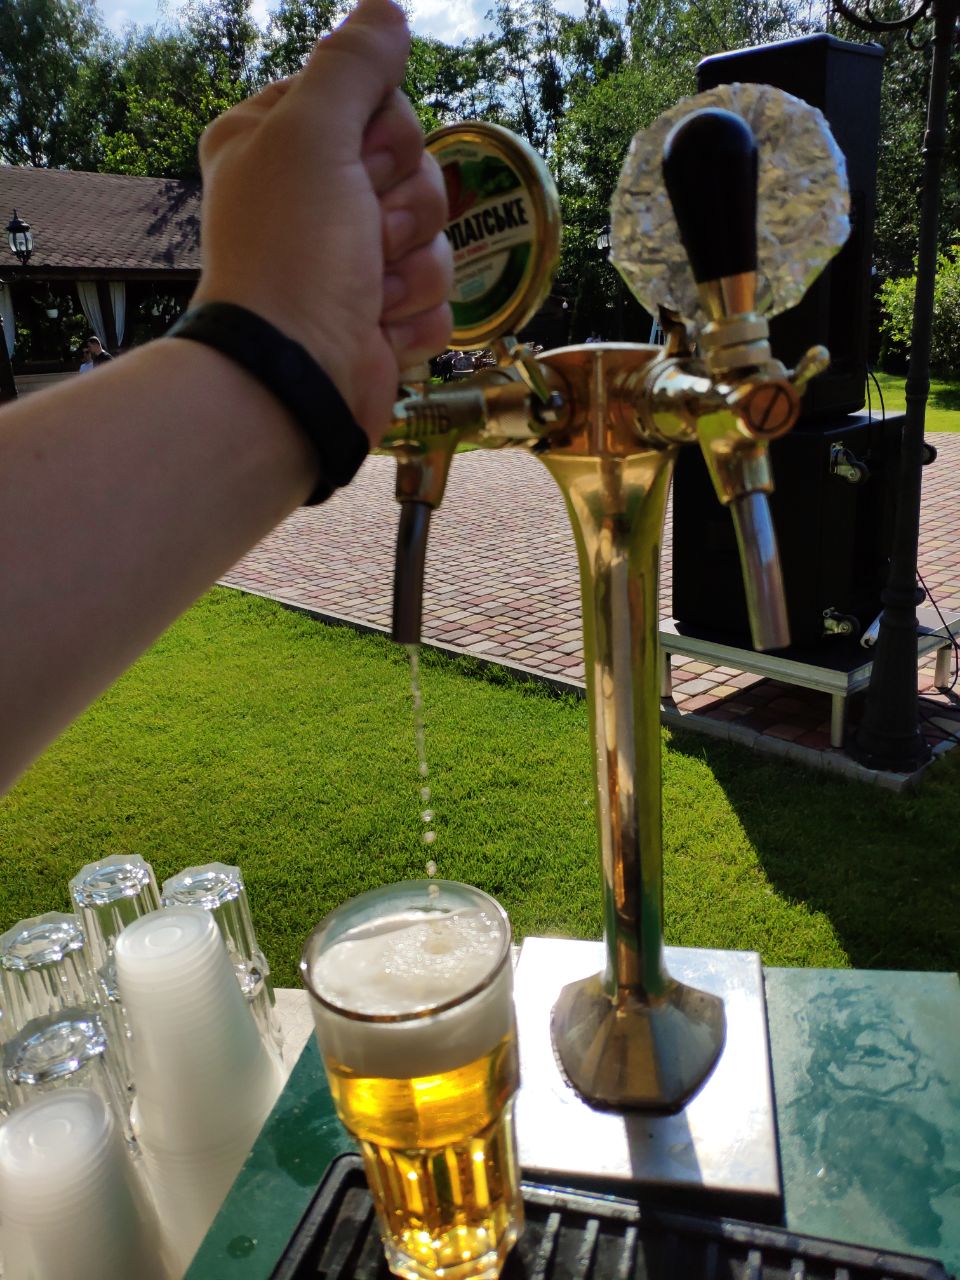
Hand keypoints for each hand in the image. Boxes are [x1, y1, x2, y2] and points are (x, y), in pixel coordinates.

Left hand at [191, 0, 451, 443]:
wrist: (296, 378)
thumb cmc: (292, 254)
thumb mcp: (314, 132)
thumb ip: (354, 63)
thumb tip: (387, 11)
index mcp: (279, 143)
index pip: (375, 100)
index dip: (384, 134)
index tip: (357, 165)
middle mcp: (313, 198)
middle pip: (415, 167)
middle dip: (403, 206)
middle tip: (364, 232)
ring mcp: (351, 263)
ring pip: (435, 235)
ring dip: (412, 266)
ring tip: (367, 290)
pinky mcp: (382, 318)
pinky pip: (440, 297)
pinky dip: (414, 316)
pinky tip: (375, 328)